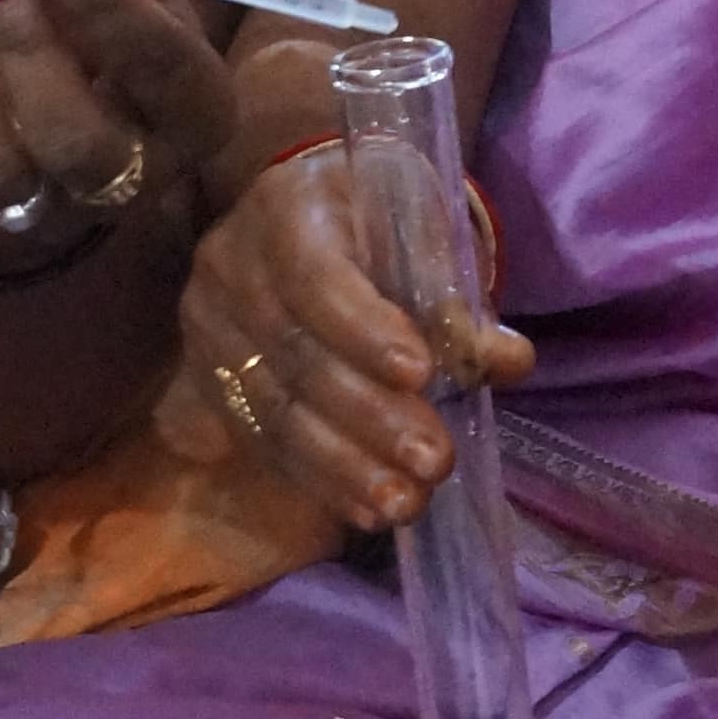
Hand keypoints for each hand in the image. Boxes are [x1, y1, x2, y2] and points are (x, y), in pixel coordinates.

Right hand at [157, 100, 530, 529]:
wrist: (311, 208)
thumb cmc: (378, 210)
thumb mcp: (422, 226)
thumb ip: (456, 295)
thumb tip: (506, 361)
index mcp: (286, 210)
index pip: (316, 278)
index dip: (365, 330)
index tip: (422, 374)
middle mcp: (231, 268)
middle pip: (297, 356)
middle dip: (370, 417)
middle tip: (432, 461)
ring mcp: (212, 328)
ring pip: (276, 410)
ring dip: (345, 466)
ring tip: (405, 504)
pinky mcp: (210, 379)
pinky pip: (263, 439)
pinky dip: (320, 479)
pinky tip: (366, 510)